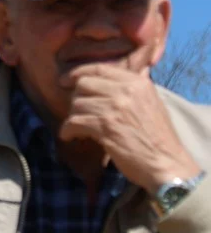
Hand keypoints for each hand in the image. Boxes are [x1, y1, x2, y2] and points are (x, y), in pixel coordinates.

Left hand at [59, 64, 200, 192]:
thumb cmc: (157, 137)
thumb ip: (129, 89)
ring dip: (73, 117)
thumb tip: (102, 79)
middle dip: (76, 99)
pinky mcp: (105, 126)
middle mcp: (126, 90)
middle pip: (84, 84)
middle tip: (77, 113)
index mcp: (138, 82)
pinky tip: (71, 136)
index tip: (65, 81)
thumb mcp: (149, 103)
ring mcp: (115, 107)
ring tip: (78, 128)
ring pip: (77, 104)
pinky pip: (74, 121)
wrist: (167, 163)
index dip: (78, 73)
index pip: (100, 68)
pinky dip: (68, 130)